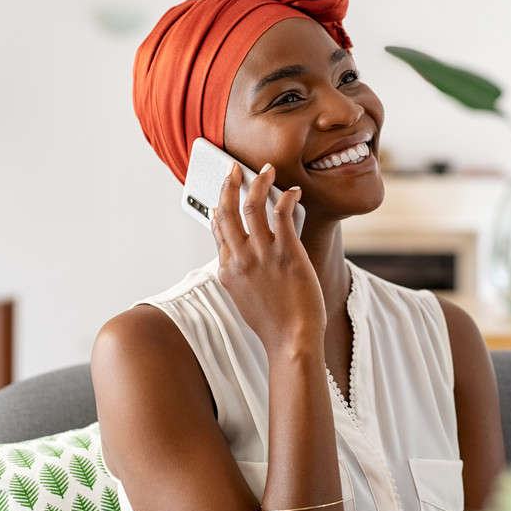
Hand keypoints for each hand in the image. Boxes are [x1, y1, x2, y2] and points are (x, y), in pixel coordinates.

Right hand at [211, 163, 325, 353]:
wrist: (292, 341)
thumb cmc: (273, 323)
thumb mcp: (243, 298)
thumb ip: (236, 275)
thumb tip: (233, 259)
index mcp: (227, 270)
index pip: (217, 230)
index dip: (217, 208)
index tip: (221, 198)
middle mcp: (240, 258)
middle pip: (227, 211)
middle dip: (228, 185)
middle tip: (233, 169)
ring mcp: (262, 255)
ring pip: (252, 206)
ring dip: (258, 182)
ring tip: (266, 170)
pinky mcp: (287, 253)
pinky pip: (282, 215)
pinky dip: (286, 197)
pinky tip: (292, 191)